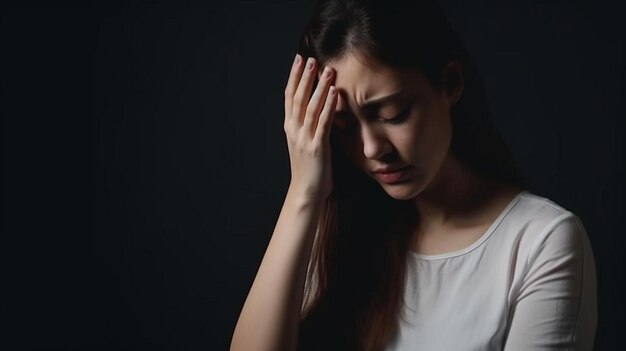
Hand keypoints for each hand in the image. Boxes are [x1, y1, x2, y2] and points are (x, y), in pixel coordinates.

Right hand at [283, 54, 336, 201]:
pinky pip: (324, 122)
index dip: (294, 77)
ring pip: (311, 107)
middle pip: (298, 98)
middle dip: (304, 77)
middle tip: (311, 58)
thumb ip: (307, 126)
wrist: (306, 193)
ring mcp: (305, 139)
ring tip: (327, 70)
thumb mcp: (304, 144)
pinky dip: (329, 106)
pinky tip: (334, 93)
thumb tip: (317, 108)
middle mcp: (294, 131)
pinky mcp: (317, 147)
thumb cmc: (309, 170)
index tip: (298, 60)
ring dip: (319, 87)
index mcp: (290, 128)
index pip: (289, 97)